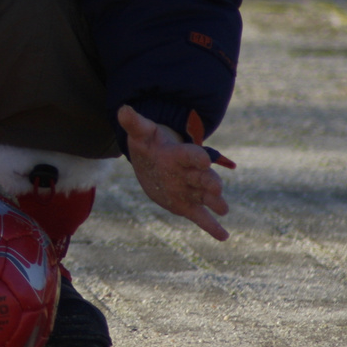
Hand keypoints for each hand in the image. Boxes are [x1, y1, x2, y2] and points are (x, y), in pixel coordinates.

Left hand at [118, 104, 230, 240]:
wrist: (153, 161)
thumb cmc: (149, 144)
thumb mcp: (141, 133)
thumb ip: (134, 123)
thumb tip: (122, 109)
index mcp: (179, 155)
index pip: (190, 155)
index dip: (196, 157)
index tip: (204, 160)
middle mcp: (189, 173)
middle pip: (204, 178)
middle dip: (211, 182)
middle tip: (216, 187)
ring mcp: (190, 190)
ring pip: (206, 197)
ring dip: (215, 203)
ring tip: (222, 209)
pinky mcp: (187, 205)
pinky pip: (202, 217)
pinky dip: (213, 227)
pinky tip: (224, 237)